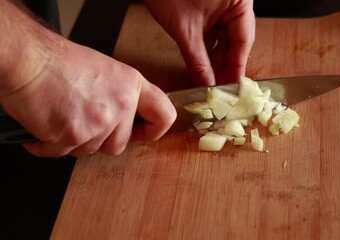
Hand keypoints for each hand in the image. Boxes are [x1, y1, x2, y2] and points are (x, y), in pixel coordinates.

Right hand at [0, 38, 175, 157]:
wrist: (28, 60)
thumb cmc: (58, 61)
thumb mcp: (104, 71)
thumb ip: (119, 96)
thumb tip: (123, 117)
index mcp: (132, 85)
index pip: (164, 115)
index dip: (154, 130)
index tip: (142, 134)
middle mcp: (121, 104)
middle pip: (119, 144)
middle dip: (99, 140)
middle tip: (81, 122)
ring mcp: (99, 122)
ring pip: (90, 151)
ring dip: (73, 141)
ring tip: (60, 117)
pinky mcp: (74, 135)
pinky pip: (63, 153)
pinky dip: (49, 145)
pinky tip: (44, 125)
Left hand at [144, 0, 254, 85]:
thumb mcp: (184, 29)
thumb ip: (198, 60)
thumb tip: (207, 86)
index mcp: (240, 1)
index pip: (243, 40)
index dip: (236, 68)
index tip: (231, 90)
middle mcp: (235, 2)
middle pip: (235, 41)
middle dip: (224, 67)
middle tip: (218, 91)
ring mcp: (222, 4)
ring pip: (223, 39)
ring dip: (214, 60)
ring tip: (208, 83)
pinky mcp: (208, 7)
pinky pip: (211, 33)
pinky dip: (206, 50)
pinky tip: (202, 68)